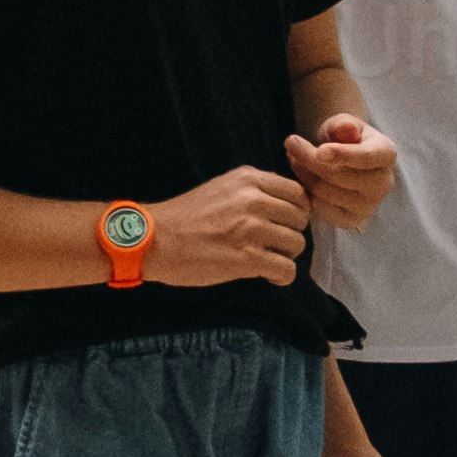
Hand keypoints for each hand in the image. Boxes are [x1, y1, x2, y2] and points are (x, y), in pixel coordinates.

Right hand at [146, 167, 309, 283]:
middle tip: (274, 245)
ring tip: (268, 261)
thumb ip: (253, 191)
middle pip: (301, 218)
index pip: (298, 193)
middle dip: (291, 233)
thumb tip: (284, 206)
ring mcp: (250, 229)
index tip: (285, 224)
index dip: (297, 211)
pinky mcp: (246, 258)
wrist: (154, 240)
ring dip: (286, 256)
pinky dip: (282, 276)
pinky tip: (269, 277)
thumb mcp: (222, 188)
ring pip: (297, 243)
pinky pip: (286, 269)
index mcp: (248, 179)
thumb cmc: (185, 217)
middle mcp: (253, 200)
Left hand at [287, 108, 396, 235]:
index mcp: (386, 154)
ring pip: (325, 192)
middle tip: (291, 143)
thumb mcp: (342, 123)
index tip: (318, 151)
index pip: (366, 157)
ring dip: (303, 173)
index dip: (342, 155)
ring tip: (294, 157)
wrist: (347, 161)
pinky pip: (320, 208)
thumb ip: (343, 124)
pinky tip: (303, 176)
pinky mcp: (352, 220)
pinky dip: (307, 192)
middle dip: (309, 158)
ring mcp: (369, 205)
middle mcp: (383, 183)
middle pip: (339, 175)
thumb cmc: (345, 137)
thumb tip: (346, 130)